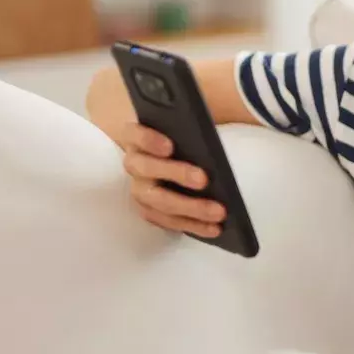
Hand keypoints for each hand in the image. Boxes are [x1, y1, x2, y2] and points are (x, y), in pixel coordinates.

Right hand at [110, 122, 226, 239]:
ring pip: (157, 201)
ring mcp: (139, 188)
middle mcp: (134, 162)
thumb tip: (219, 125)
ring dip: (189, 209)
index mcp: (137, 135)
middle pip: (146, 169)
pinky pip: (167, 221)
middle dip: (176, 174)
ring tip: (219, 213)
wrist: (179, 153)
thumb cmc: (183, 135)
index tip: (170, 146)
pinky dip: (191, 225)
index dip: (149, 139)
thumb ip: (192, 125)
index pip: (134, 134)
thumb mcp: (186, 125)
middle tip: (204, 179)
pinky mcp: (150, 209)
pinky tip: (214, 228)